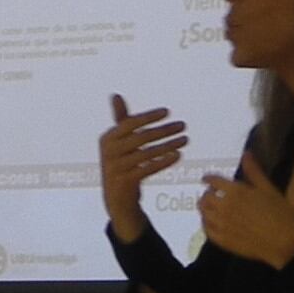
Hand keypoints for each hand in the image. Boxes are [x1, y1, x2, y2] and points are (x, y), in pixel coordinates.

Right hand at [100, 94, 189, 243]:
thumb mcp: (118, 142)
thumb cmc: (121, 163)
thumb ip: (120, 120)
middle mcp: (109, 152)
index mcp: (108, 139)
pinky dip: (164, 161)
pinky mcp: (126, 182)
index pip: (130, 123)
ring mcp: (117, 168)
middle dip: (164, 130)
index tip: (167, 112)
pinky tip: (178, 155)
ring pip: (148, 153)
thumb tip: (115, 95)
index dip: (149, 117)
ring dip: (170, 145)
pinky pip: (149, 168)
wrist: (116, 197)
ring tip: (185, 139)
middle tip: (183, 125)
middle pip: (142, 138)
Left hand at [197, 151, 293, 268]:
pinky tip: (211, 223)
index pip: (214, 181)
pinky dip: (206, 224)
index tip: (206, 179)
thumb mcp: (268, 189)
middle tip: (211, 194)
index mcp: (236, 192)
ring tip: (210, 208)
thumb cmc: (280, 213)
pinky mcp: (223, 240)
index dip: (209, 178)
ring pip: (204, 213)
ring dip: (205, 208)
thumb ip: (254, 172)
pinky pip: (207, 230)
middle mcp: (224, 207)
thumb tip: (246, 154)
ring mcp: (222, 225)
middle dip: (207, 194)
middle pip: (205, 198)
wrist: (283, 241)